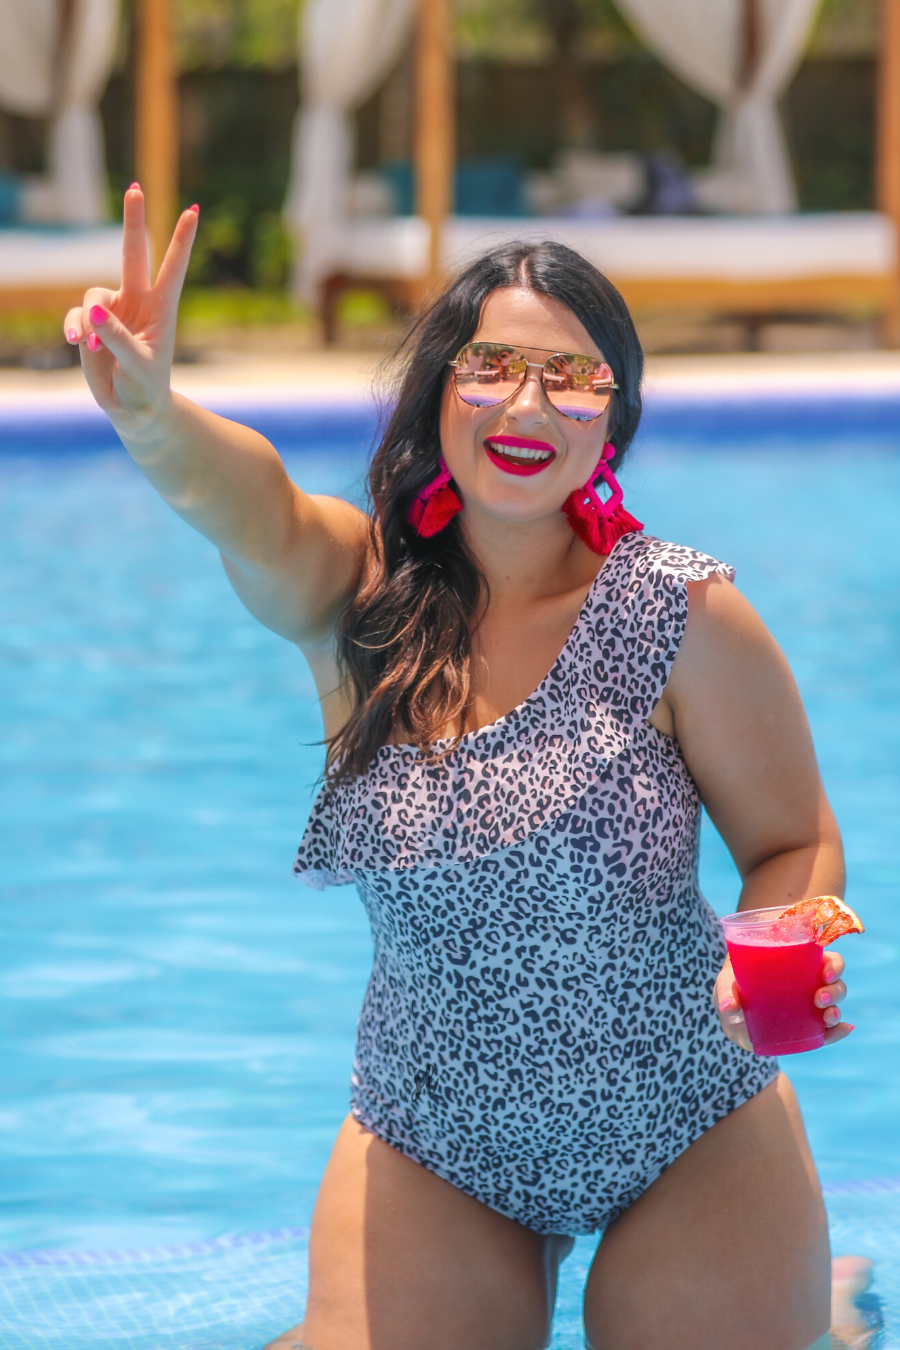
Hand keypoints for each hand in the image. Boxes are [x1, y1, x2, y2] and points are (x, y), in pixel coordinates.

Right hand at [62, 187, 198, 437]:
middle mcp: (138, 302)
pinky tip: (74, 343)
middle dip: (133, 221)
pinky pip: (76, 315)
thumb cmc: (145, 388)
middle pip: (132, 253)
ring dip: (90, 319)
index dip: (181, 239)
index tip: (194, 211)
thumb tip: (95, 311)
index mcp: (161, 308)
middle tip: (136, 188)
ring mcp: (114, 310)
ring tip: (95, 347)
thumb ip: (118, 338)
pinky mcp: (91, 324)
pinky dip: (73, 327)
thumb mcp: (137, 366)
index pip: (172, 268)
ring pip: (93, 294)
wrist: (133, 409)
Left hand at [713, 949, 852, 1051]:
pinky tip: (845, 1029)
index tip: (826, 973)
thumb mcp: (726, 984)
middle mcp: (809, 984)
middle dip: (834, 991)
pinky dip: (839, 1031)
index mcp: (796, 965)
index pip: (825, 960)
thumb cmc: (732, 989)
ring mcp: (810, 1008)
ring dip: (835, 1011)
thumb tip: (729, 1008)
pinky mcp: (807, 1030)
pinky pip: (828, 1032)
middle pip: (835, 983)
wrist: (731, 1015)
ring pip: (834, 1005)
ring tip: (826, 1017)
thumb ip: (726, 992)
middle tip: (818, 998)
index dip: (834, 965)